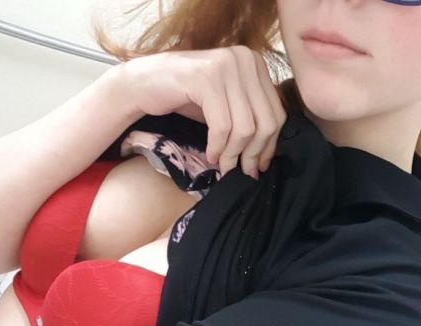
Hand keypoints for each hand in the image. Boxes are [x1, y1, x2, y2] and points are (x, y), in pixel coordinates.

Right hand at [117, 46, 286, 179]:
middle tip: (243, 172)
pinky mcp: (205, 78)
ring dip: (234, 154)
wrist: (143, 84)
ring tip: (224, 167)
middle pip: (265, 122)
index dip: (270, 146)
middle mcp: (245, 59)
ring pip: (245, 127)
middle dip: (253, 154)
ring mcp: (226, 65)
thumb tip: (268, 156)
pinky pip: (223, 126)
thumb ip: (251, 118)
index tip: (259, 166)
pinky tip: (211, 155)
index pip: (277, 114)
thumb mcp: (228, 105)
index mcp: (256, 63)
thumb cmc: (188, 98)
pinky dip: (218, 146)